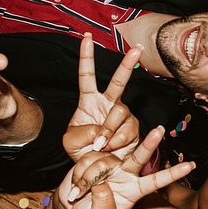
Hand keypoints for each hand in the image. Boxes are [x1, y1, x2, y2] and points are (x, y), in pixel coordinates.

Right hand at [57, 126, 194, 208]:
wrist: (71, 205)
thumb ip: (104, 206)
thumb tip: (103, 183)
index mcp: (134, 190)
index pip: (157, 181)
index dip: (173, 174)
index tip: (191, 165)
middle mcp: (126, 173)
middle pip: (140, 156)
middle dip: (150, 143)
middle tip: (160, 130)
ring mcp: (111, 164)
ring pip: (103, 163)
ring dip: (88, 178)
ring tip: (80, 193)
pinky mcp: (94, 157)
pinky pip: (87, 162)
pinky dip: (79, 175)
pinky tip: (76, 186)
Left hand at [63, 34, 141, 161]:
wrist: (99, 172)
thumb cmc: (83, 153)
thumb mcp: (70, 143)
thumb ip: (80, 134)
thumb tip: (99, 131)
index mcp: (89, 102)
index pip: (86, 76)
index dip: (86, 56)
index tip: (87, 37)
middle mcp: (109, 105)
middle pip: (118, 82)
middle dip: (128, 64)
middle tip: (137, 48)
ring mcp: (124, 117)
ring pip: (120, 114)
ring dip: (108, 132)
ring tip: (100, 146)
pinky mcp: (134, 131)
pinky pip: (128, 132)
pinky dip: (118, 143)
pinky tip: (113, 149)